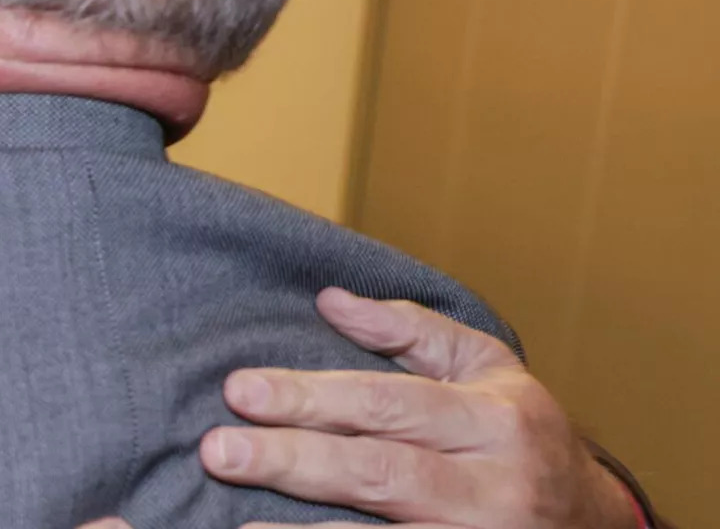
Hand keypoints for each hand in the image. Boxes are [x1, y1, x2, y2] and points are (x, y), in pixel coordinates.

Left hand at [202, 288, 635, 528]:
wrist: (589, 522)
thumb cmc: (520, 433)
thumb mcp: (487, 367)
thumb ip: (410, 330)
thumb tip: (329, 300)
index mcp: (496, 422)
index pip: (388, 405)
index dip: (311, 398)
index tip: (240, 389)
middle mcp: (492, 490)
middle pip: (379, 474)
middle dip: (292, 461)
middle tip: (218, 449)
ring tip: (233, 522)